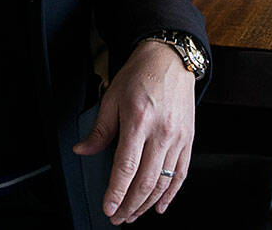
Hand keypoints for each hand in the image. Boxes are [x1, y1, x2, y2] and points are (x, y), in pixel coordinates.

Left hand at [72, 40, 195, 223]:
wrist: (170, 58)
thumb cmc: (140, 74)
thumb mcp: (112, 98)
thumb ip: (99, 130)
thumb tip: (82, 150)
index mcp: (138, 120)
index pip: (126, 167)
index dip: (116, 192)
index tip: (108, 208)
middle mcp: (161, 132)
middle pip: (145, 180)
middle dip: (129, 205)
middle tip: (117, 217)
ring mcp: (178, 137)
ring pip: (163, 182)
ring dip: (146, 204)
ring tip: (133, 214)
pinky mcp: (189, 139)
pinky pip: (181, 174)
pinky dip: (170, 194)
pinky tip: (160, 205)